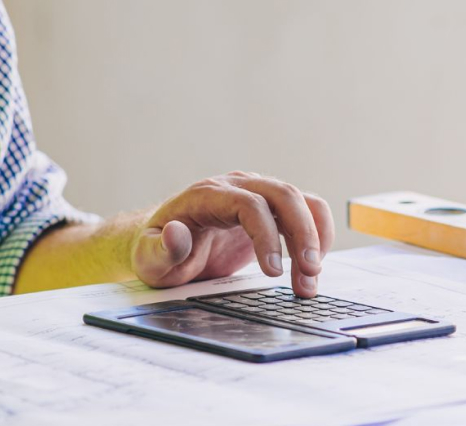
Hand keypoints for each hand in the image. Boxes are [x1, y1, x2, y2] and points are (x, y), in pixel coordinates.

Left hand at [130, 171, 334, 295]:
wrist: (165, 244)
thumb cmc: (157, 250)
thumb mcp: (149, 258)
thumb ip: (161, 249)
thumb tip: (174, 234)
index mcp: (207, 195)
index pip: (248, 204)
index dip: (265, 235)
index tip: (273, 272)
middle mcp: (236, 187)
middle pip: (283, 195)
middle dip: (302, 233)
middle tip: (308, 274)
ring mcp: (256, 195)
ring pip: (300, 201)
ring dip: (314, 237)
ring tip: (310, 279)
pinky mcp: (270, 210)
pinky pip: (305, 210)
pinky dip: (317, 235)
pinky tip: (312, 265)